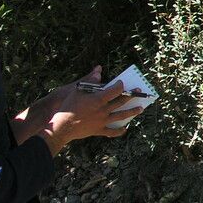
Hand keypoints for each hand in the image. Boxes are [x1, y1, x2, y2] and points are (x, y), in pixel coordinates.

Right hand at [15, 65, 143, 155]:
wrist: (62, 126)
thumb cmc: (68, 107)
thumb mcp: (77, 91)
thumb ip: (90, 80)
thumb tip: (99, 70)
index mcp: (98, 99)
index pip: (115, 90)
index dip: (121, 85)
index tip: (122, 83)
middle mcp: (103, 110)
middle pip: (121, 102)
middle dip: (132, 96)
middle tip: (139, 92)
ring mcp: (102, 121)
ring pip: (121, 116)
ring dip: (132, 112)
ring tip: (140, 108)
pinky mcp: (99, 130)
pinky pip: (112, 131)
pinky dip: (120, 130)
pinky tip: (126, 128)